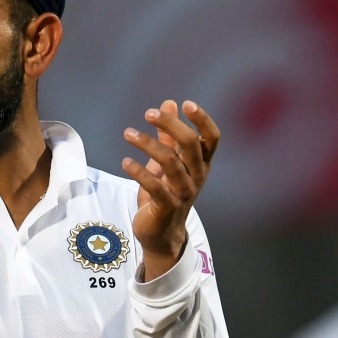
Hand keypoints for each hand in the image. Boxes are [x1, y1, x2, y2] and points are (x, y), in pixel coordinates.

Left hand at [122, 100, 219, 280]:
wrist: (161, 234)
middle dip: (170, 125)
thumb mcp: (168, 163)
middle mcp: (196, 176)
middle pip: (190, 144)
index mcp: (200, 164)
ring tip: (128, 133)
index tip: (186, 103)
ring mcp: (183, 192)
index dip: (202, 120)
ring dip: (147, 144)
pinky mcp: (167, 206)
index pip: (211, 138)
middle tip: (148, 114)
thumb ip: (169, 136)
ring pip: (170, 162)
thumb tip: (169, 104)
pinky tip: (125, 162)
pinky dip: (139, 171)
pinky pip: (155, 186)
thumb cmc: (166, 194)